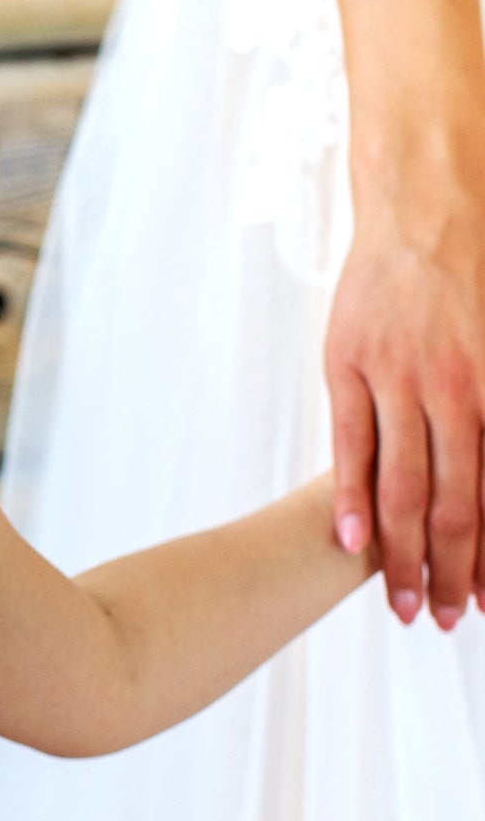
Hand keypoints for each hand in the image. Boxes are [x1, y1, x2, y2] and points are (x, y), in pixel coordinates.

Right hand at [324, 127, 484, 628]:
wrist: (431, 200)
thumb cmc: (478, 270)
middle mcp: (452, 389)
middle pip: (453, 502)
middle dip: (448, 571)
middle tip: (440, 620)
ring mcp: (396, 378)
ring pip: (402, 485)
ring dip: (401, 553)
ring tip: (399, 601)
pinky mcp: (348, 365)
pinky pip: (348, 444)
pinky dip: (352, 497)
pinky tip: (351, 541)